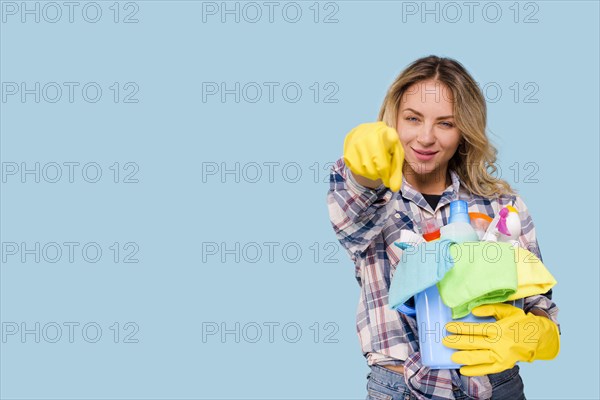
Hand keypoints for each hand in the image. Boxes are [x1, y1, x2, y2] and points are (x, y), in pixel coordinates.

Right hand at [343, 121, 403, 191]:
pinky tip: (366, 165)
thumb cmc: (383, 147)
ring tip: (375, 165)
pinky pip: (359, 172)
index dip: (391, 137)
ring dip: (375, 174)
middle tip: (385, 174)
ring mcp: (357, 144)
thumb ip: (396, 172)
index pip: (388, 136)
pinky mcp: (348, 152)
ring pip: (369, 171)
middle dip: (385, 174)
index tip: (393, 137)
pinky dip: (365, 173)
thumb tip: (394, 189)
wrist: (362, 135)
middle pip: (381, 165)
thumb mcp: (394, 156)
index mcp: (385, 134)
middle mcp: (370, 136)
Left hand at [442, 303, 559, 375]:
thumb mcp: (507, 311)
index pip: (475, 329)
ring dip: (464, 357)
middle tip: (444, 341)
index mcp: (499, 329)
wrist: (537, 338)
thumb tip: (473, 311)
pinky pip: (487, 369)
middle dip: (457, 343)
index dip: (460, 328)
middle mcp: (499, 343)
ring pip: (478, 358)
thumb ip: (489, 309)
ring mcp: (501, 356)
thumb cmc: (519, 322)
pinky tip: (463, 370)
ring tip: (452, 357)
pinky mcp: (503, 365)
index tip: (448, 327)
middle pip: (474, 344)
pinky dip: (475, 371)